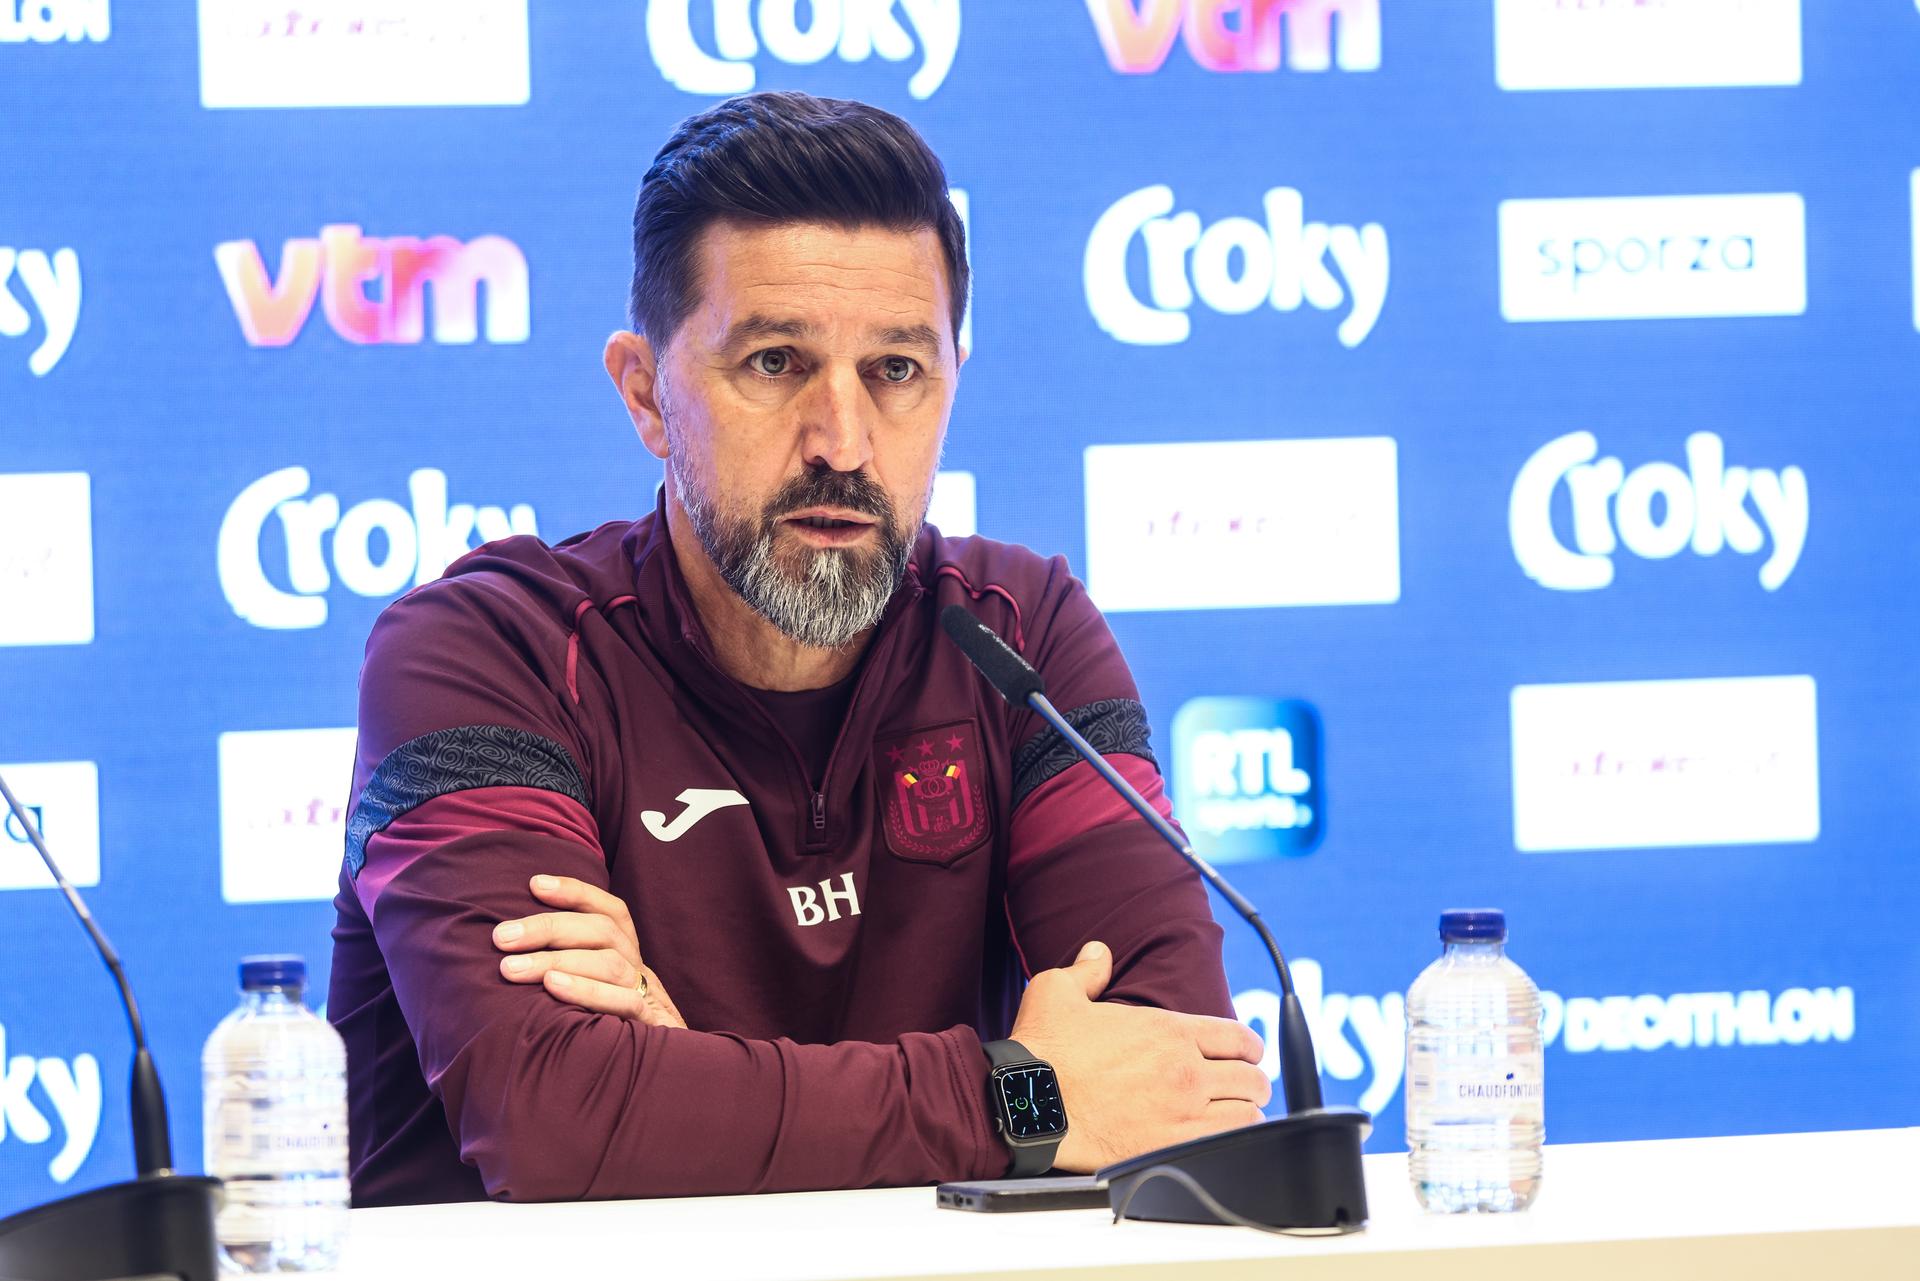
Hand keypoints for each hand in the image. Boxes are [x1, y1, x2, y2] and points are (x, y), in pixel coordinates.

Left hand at [492, 875, 686, 1028]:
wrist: (674, 1092)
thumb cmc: (614, 1044)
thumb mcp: (592, 1006)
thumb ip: (563, 980)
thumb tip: (507, 961)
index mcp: (628, 960)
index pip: (610, 912)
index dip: (576, 892)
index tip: (534, 884)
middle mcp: (640, 972)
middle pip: (602, 931)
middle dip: (547, 927)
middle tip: (500, 938)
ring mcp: (651, 999)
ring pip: (610, 962)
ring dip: (556, 959)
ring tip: (510, 969)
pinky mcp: (656, 1028)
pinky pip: (625, 1002)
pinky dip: (588, 990)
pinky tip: (553, 987)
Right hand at [1009, 941, 1269, 1173]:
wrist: (1028, 1104)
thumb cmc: (1042, 1049)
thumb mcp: (1057, 990)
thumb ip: (1088, 969)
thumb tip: (1099, 952)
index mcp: (1168, 1030)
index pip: (1239, 1037)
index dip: (1249, 1047)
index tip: (1246, 1055)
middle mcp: (1185, 1070)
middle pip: (1252, 1078)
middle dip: (1251, 1081)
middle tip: (1241, 1087)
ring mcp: (1182, 1112)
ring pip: (1247, 1113)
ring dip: (1244, 1112)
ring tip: (1234, 1114)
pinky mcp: (1170, 1147)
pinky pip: (1228, 1144)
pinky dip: (1232, 1141)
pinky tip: (1221, 1139)